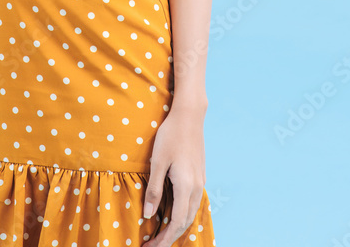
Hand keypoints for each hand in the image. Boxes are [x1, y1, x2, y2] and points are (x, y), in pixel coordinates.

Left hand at [142, 102, 206, 244]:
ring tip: (160, 233)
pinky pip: (192, 203)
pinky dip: (182, 214)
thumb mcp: (158, 161)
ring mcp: (200, 181)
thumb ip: (154, 190)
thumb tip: (149, 215)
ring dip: (176, 227)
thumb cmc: (171, 135)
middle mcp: (197, 188)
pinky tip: (171, 213)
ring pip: (190, 214)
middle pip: (185, 222)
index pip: (176, 223)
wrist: (189, 116)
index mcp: (186, 186)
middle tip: (152, 245)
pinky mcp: (200, 175)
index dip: (164, 239)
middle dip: (169, 237)